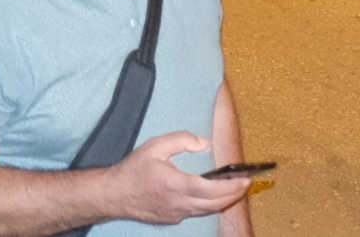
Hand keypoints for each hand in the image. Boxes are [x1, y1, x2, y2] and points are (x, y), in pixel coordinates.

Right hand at [103, 134, 251, 222]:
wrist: (114, 195)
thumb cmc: (133, 170)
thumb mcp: (155, 146)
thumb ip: (181, 140)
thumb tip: (204, 143)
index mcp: (176, 185)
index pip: (212, 189)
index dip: (232, 185)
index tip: (246, 178)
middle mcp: (179, 203)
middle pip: (216, 204)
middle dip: (235, 194)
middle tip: (246, 183)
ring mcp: (176, 214)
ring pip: (208, 210)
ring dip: (224, 200)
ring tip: (234, 188)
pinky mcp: (173, 218)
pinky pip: (196, 212)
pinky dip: (209, 204)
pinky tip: (211, 194)